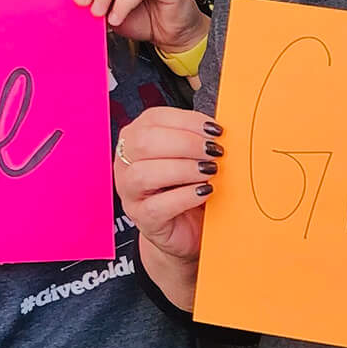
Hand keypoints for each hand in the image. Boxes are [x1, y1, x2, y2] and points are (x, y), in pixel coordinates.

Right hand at [114, 105, 222, 263]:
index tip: (214, 130)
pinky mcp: (142, 218)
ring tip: (209, 171)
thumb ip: (199, 140)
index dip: (187, 121)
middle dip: (185, 143)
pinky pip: (157, 206)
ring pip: (143, 174)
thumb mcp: (191, 157)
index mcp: (137, 138)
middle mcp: (127, 162)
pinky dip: (185, 196)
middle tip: (213, 151)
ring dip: (183, 169)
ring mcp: (130, 192)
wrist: (186, 228)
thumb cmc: (187, 187)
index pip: (154, 119)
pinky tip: (204, 191)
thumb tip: (219, 131)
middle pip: (144, 143)